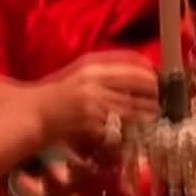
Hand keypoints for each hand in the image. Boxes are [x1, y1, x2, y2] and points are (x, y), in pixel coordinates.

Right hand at [28, 51, 159, 147]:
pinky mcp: (90, 127)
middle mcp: (94, 85)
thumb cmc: (60, 90)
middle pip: (136, 88)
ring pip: (131, 109)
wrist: (33, 112)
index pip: (132, 67)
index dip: (150, 74)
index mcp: (92, 68)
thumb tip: (144, 66)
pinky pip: (117, 128)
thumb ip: (109, 67)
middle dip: (154, 95)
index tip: (159, 79)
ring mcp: (93, 107)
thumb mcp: (83, 70)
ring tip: (155, 114)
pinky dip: (130, 129)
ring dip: (147, 113)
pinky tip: (137, 130)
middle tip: (161, 99)